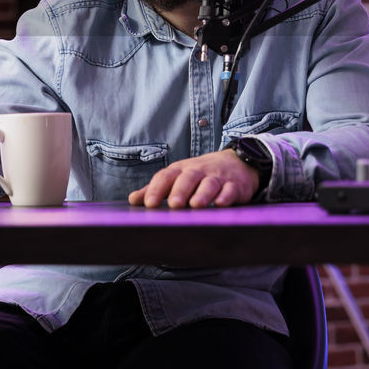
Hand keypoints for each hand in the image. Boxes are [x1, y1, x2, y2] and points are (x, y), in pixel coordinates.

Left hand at [127, 148, 258, 208]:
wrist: (236, 163)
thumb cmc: (199, 174)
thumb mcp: (177, 177)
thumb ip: (156, 189)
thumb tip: (133, 200)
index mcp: (180, 170)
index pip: (166, 177)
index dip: (156, 189)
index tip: (148, 203)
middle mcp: (198, 171)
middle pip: (188, 178)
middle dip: (180, 191)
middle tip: (174, 205)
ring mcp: (217, 177)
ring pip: (210, 184)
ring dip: (203, 194)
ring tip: (196, 205)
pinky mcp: (235, 185)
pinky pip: (231, 190)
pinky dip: (226, 196)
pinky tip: (221, 204)